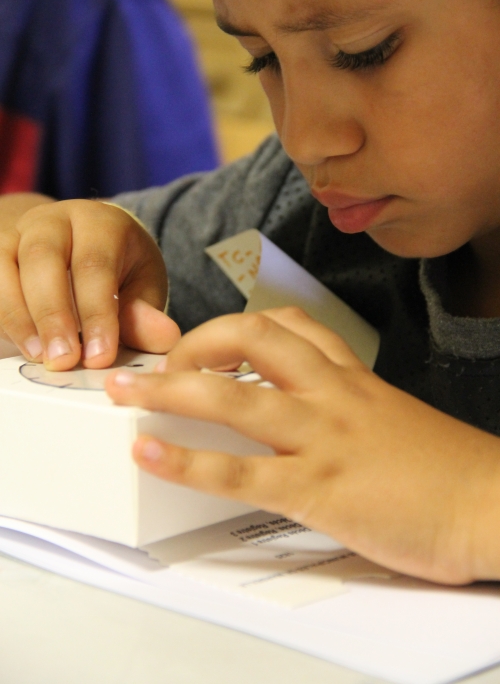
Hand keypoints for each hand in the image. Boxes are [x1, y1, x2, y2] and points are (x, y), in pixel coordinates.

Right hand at [0, 199, 179, 368]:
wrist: (81, 244)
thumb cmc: (118, 268)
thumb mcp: (141, 287)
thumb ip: (144, 315)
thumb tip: (164, 337)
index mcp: (99, 222)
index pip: (95, 265)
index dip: (97, 314)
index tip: (100, 357)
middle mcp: (54, 219)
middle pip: (44, 259)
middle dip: (53, 314)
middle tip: (64, 360)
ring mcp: (17, 233)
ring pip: (5, 266)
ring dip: (19, 316)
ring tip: (39, 356)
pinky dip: (1, 313)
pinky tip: (18, 344)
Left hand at [106, 307, 499, 584]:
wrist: (490, 502)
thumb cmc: (444, 467)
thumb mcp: (390, 417)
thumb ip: (345, 406)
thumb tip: (304, 414)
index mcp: (350, 375)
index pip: (288, 322)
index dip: (237, 324)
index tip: (206, 340)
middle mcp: (331, 393)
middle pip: (252, 337)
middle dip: (195, 342)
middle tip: (160, 361)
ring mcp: (321, 436)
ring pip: (233, 396)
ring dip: (169, 389)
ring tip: (125, 391)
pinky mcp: (317, 488)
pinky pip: (239, 470)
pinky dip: (186, 460)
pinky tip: (149, 453)